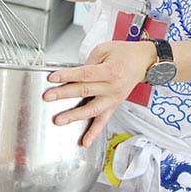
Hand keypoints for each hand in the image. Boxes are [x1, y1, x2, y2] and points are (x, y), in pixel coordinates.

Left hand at [42, 41, 156, 146]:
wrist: (142, 62)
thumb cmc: (123, 54)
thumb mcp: (104, 50)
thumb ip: (88, 63)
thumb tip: (72, 75)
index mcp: (110, 70)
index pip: (85, 74)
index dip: (67, 76)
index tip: (52, 78)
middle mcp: (112, 87)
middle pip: (85, 91)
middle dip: (64, 94)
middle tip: (48, 97)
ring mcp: (113, 99)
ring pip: (92, 110)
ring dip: (74, 116)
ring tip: (59, 120)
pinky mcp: (113, 106)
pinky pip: (103, 121)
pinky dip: (94, 133)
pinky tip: (84, 141)